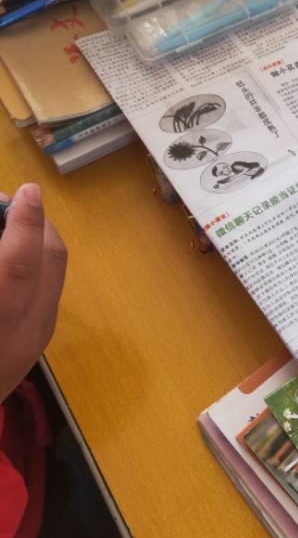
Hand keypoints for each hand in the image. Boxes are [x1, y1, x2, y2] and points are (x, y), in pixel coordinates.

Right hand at [0, 184, 66, 402]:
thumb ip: (4, 268)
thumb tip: (3, 225)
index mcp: (0, 319)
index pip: (20, 265)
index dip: (24, 222)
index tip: (26, 191)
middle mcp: (22, 333)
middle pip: (50, 263)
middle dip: (39, 223)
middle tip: (16, 202)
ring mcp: (32, 342)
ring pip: (53, 275)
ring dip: (39, 242)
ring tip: (13, 224)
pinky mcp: (34, 346)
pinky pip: (47, 292)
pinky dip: (36, 265)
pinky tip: (14, 258)